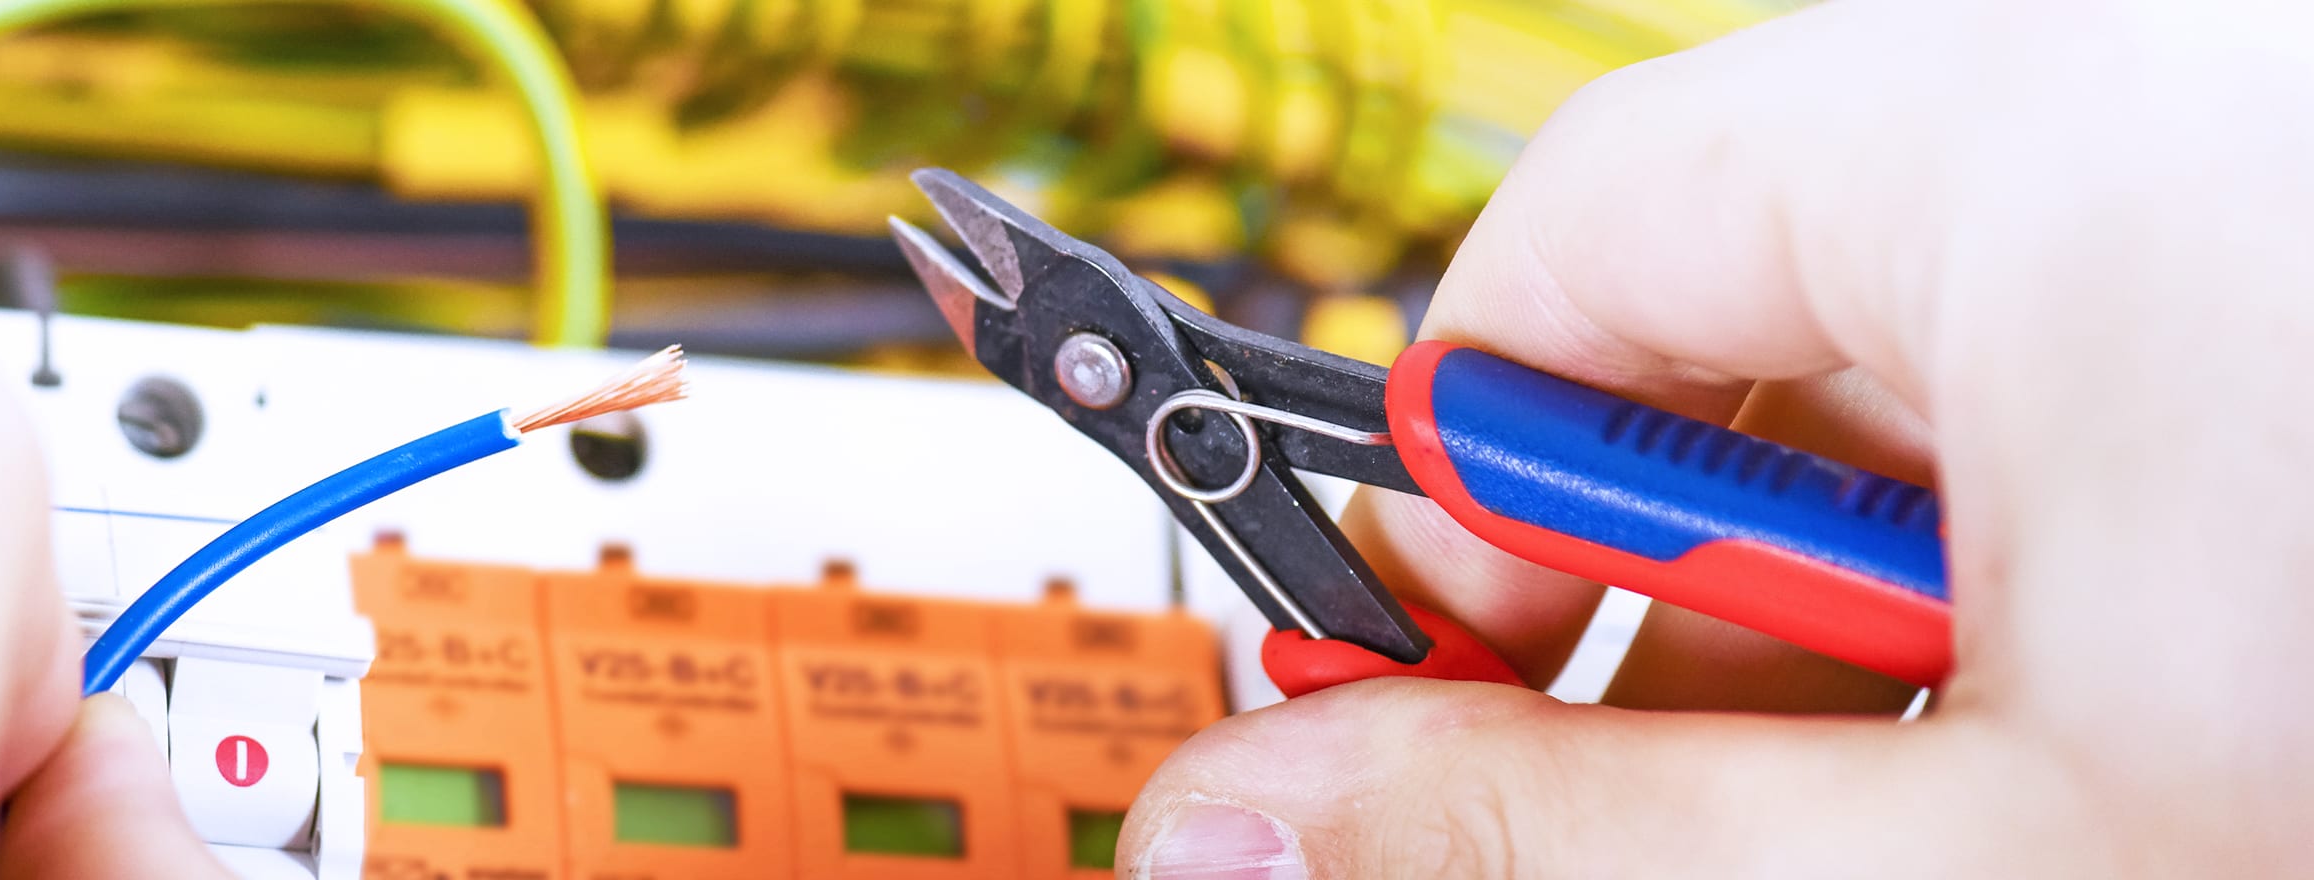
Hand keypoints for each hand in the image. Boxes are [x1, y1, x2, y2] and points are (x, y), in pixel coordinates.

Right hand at [1121, 1, 2313, 875]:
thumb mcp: (1991, 851)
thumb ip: (1558, 825)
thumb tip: (1256, 817)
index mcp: (2034, 142)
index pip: (1563, 248)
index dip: (1459, 499)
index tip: (1444, 683)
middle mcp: (2148, 84)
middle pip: (1735, 297)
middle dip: (1682, 579)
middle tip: (1728, 784)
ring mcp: (2251, 149)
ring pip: (1920, 336)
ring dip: (1866, 578)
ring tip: (1976, 755)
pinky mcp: (2297, 228)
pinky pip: (2080, 331)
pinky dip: (2033, 519)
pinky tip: (2101, 691)